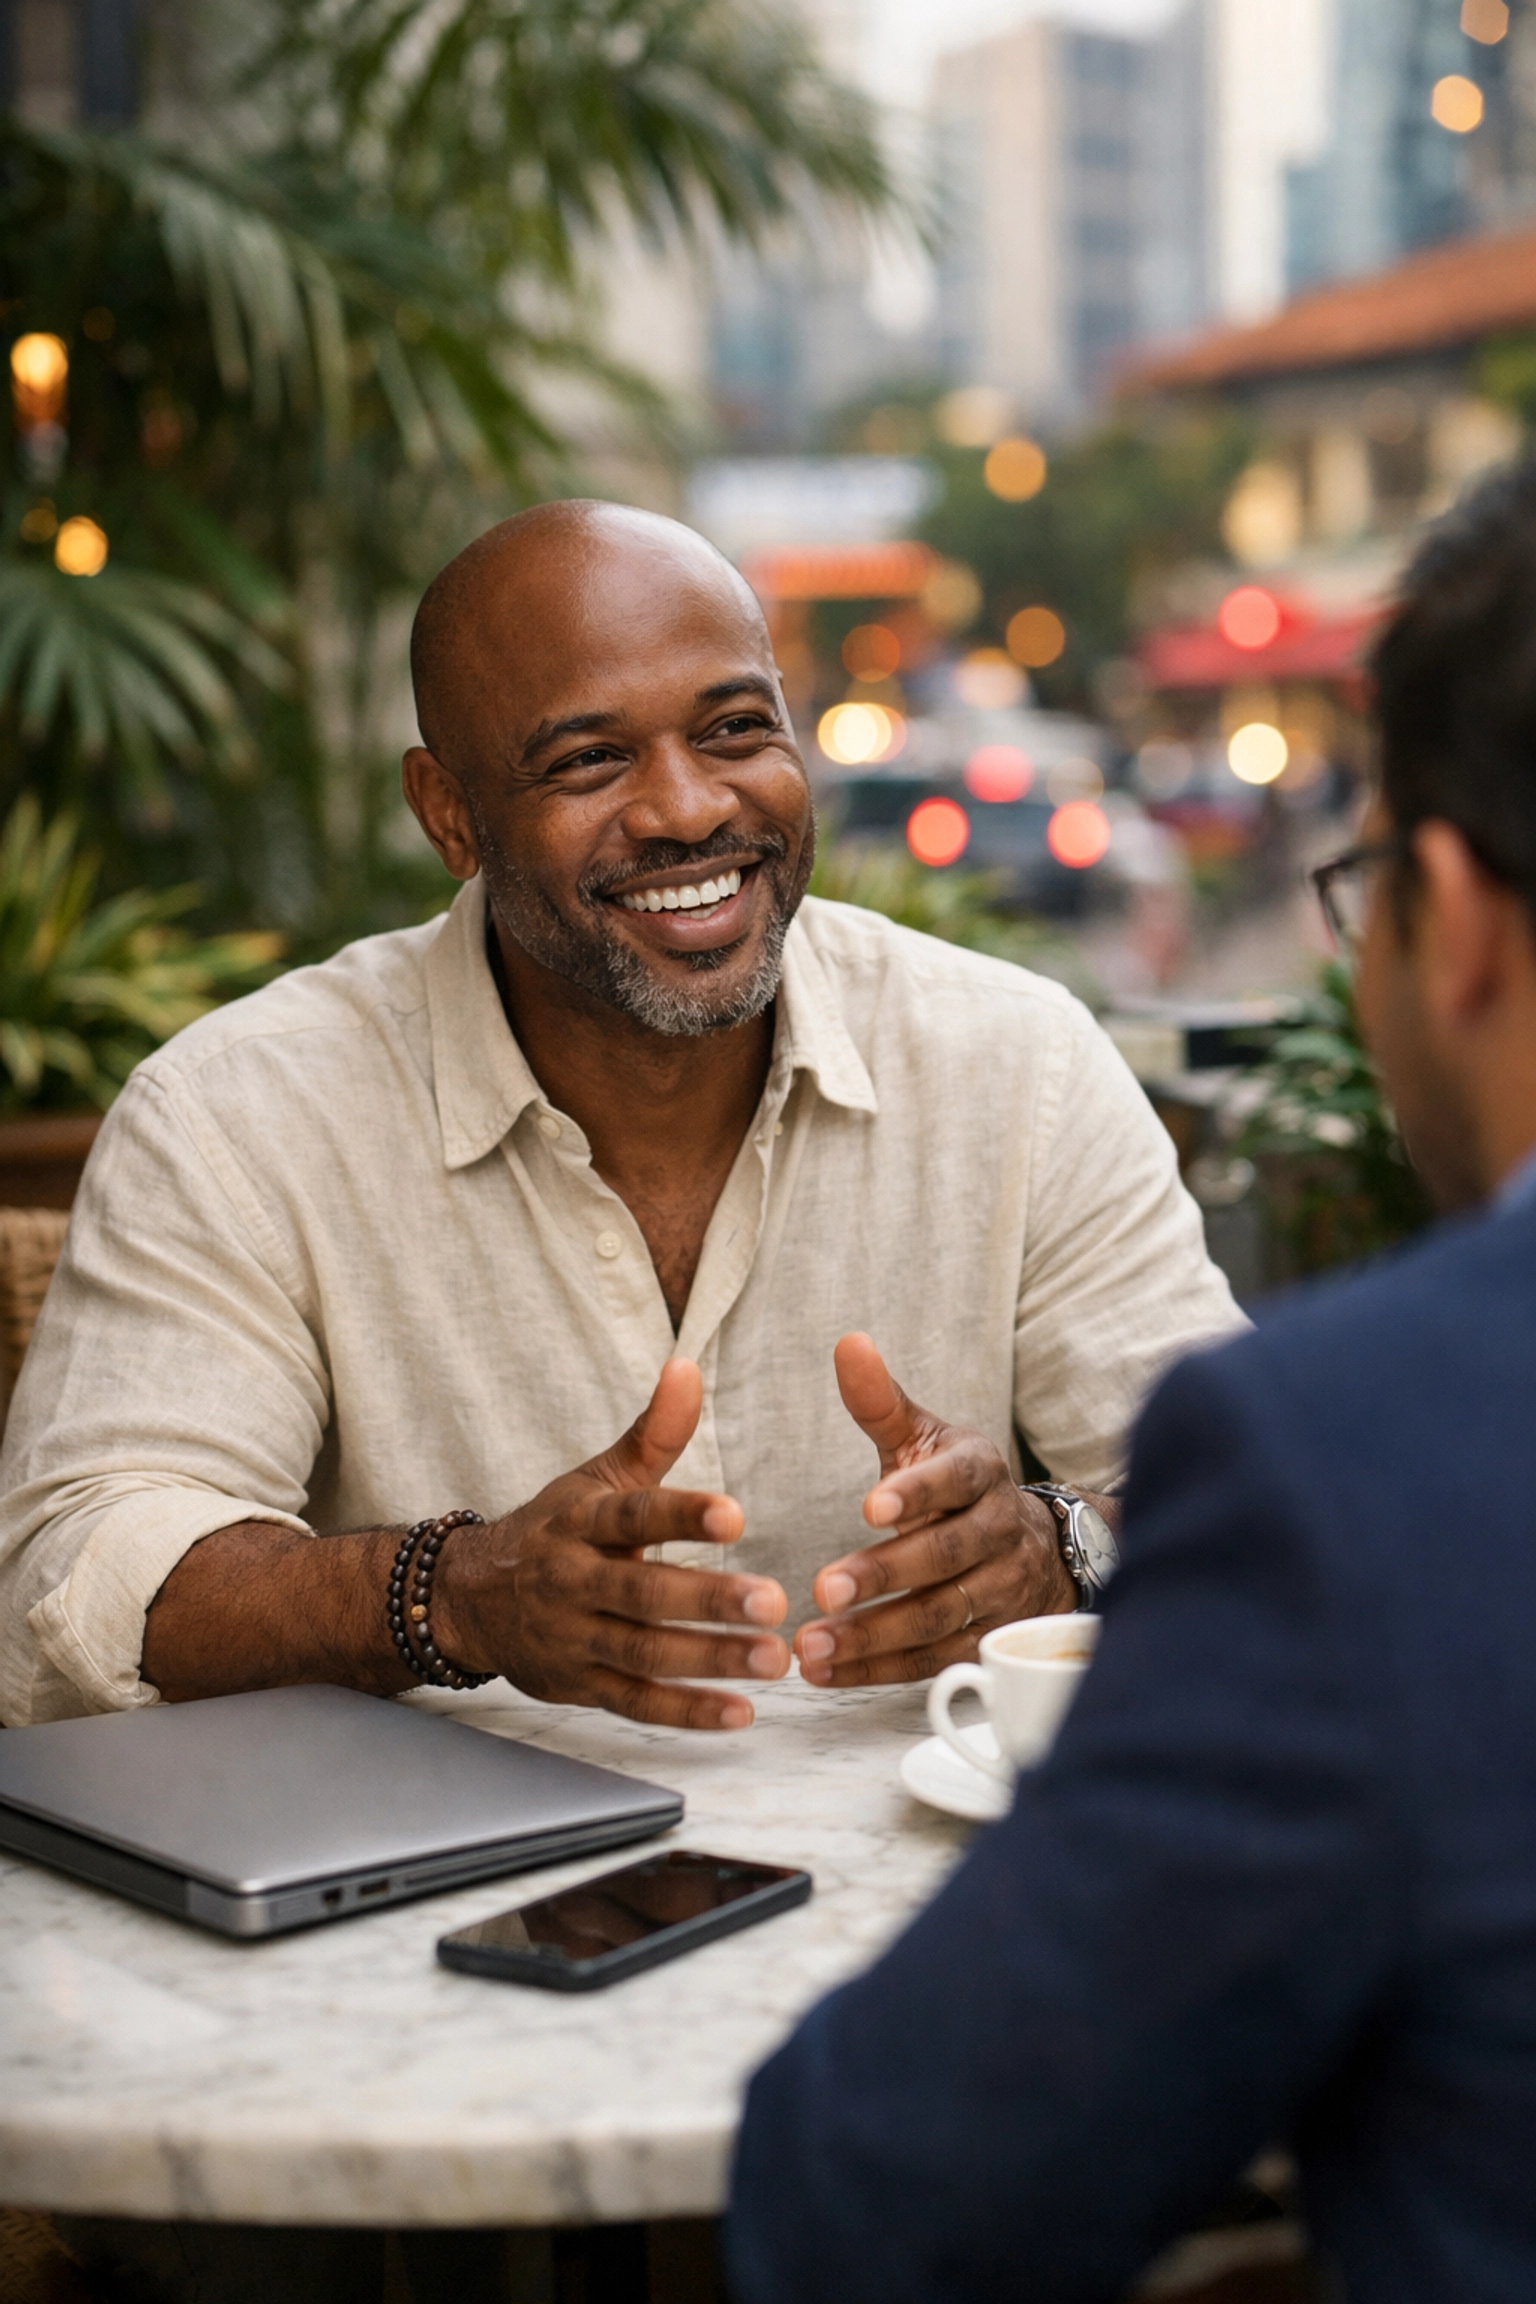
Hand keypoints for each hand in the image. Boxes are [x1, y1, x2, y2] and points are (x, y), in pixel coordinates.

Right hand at [434, 1359, 788, 1729]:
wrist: (470, 1597)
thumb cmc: (556, 1529)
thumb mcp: (597, 1476)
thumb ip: (654, 1432)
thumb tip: (688, 1367)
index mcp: (581, 1521)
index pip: (632, 1516)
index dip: (682, 1515)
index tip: (737, 1515)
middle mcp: (571, 1580)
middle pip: (642, 1593)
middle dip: (709, 1600)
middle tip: (774, 1604)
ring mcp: (572, 1638)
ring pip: (643, 1653)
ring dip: (710, 1660)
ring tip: (774, 1658)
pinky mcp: (577, 1686)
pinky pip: (634, 1704)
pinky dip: (686, 1712)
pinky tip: (740, 1712)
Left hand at [794, 1333, 1076, 1688]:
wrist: (1035, 1549)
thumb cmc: (956, 1488)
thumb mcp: (925, 1439)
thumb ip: (881, 1402)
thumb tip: (847, 1343)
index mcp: (980, 1474)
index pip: (955, 1481)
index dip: (916, 1494)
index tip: (867, 1507)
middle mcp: (999, 1532)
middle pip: (945, 1557)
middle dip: (882, 1574)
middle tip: (822, 1588)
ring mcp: (1000, 1593)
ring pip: (940, 1618)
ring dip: (873, 1636)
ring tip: (812, 1644)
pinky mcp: (988, 1642)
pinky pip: (934, 1662)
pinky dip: (878, 1670)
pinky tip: (827, 1672)